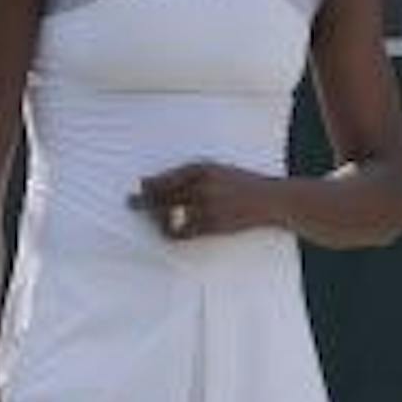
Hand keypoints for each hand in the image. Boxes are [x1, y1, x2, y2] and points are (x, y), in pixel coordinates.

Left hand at [130, 162, 277, 240]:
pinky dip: (171, 231)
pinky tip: (167, 229)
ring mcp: (208, 207)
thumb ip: (189, 175)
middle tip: (131, 204)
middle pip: (164, 196)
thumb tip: (156, 182)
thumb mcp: (216, 169)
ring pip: (170, 216)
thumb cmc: (241, 182)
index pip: (166, 178)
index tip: (138, 187)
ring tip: (152, 217)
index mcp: (203, 169)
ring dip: (157, 217)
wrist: (270, 200)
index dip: (149, 185)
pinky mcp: (213, 226)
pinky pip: (183, 232)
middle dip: (144, 201)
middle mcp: (203, 187)